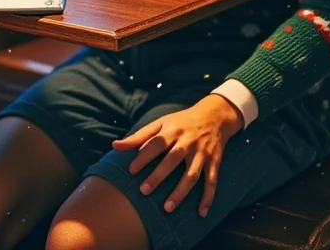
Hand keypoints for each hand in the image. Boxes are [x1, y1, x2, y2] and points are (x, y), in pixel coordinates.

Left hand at [112, 95, 243, 217]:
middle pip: (172, 160)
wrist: (213, 116)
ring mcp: (202, 153)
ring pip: (192, 175)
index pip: (156, 144)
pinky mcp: (214, 162)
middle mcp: (187, 142)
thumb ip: (139, 137)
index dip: (144, 156)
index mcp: (172, 130)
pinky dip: (208, 198)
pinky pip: (212, 182)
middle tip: (144, 191)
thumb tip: (114, 146)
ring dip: (180, 192)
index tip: (131, 171)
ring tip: (167, 208)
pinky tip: (201, 213)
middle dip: (159, 176)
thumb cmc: (180, 122)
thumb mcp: (160, 123)